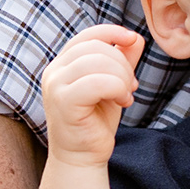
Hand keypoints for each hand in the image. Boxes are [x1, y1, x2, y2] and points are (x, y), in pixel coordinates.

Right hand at [36, 28, 143, 168]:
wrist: (83, 156)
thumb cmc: (96, 121)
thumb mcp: (113, 84)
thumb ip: (121, 60)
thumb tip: (135, 37)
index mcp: (63, 63)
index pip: (88, 35)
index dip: (112, 32)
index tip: (132, 40)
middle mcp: (54, 71)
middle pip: (96, 48)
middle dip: (123, 64)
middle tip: (131, 86)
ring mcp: (55, 86)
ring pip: (98, 62)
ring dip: (122, 77)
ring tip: (126, 95)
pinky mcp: (63, 102)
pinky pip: (98, 82)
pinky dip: (117, 88)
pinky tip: (122, 102)